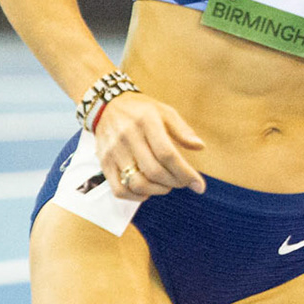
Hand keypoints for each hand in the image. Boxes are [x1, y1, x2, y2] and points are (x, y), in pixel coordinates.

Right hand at [92, 92, 206, 199]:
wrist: (106, 106)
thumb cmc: (141, 110)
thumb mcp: (165, 111)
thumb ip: (183, 130)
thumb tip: (200, 147)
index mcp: (146, 122)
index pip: (167, 154)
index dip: (185, 173)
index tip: (199, 185)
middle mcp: (128, 137)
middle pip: (154, 171)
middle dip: (174, 182)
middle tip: (183, 182)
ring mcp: (113, 152)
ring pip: (137, 183)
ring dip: (157, 191)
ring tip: (166, 185)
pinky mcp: (104, 163)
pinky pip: (119, 189)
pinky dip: (136, 197)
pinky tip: (147, 191)